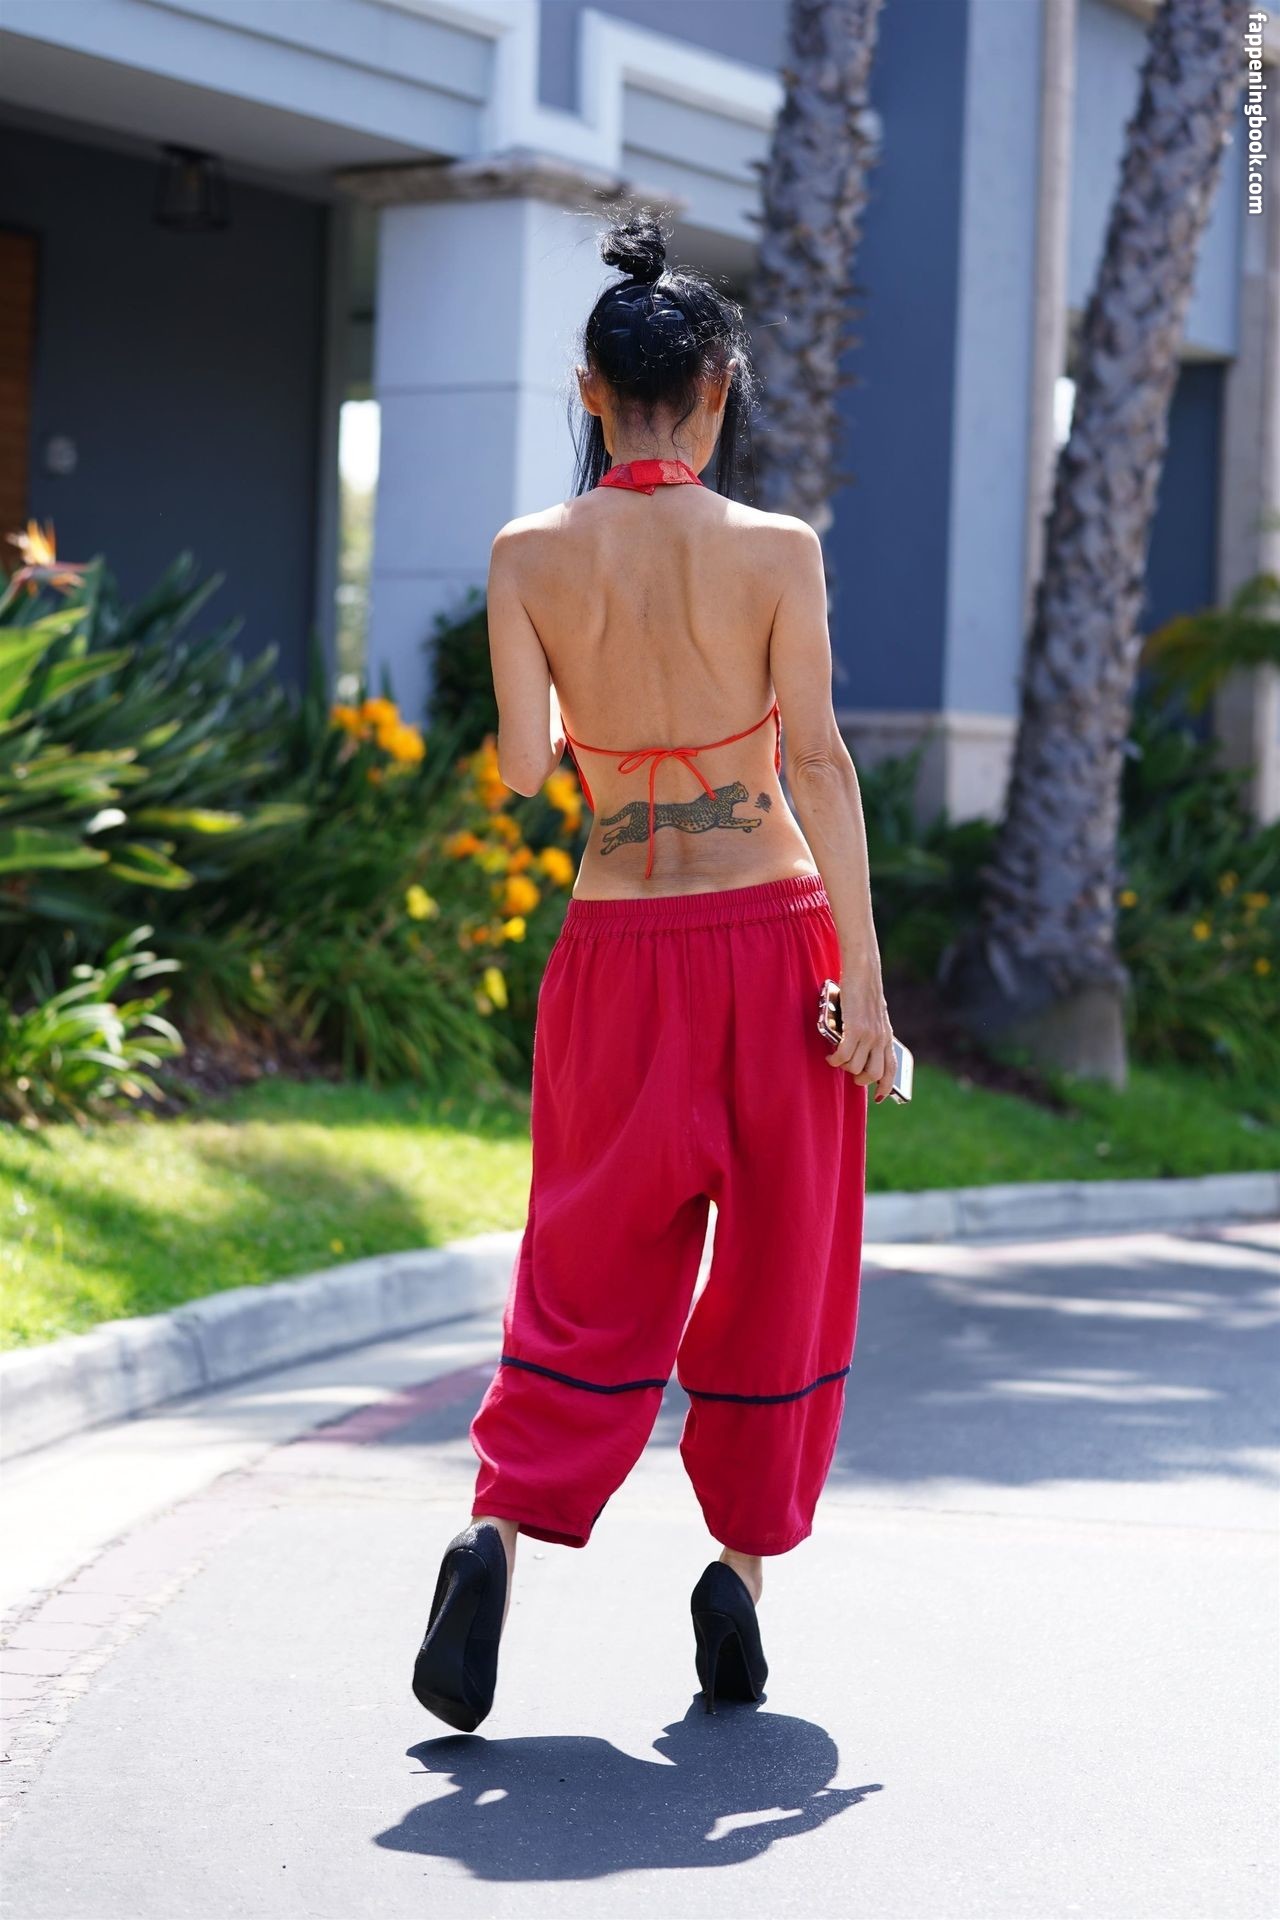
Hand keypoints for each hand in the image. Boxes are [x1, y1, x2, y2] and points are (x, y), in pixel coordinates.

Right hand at [826, 972, 895, 1103]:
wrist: (864, 972)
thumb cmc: (864, 992)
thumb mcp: (874, 1017)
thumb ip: (872, 1033)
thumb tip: (861, 1050)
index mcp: (887, 1037)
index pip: (891, 1069)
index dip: (885, 1086)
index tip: (878, 1097)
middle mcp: (881, 1039)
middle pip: (874, 1075)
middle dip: (859, 1079)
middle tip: (848, 1070)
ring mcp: (869, 1035)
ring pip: (855, 1068)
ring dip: (843, 1067)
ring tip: (835, 1059)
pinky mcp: (856, 1029)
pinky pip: (843, 1055)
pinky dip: (834, 1059)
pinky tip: (830, 1055)